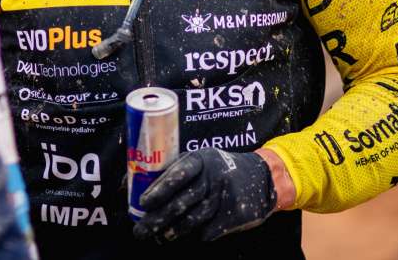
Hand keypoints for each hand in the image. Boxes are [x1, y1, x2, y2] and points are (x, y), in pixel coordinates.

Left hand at [133, 148, 275, 242]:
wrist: (262, 179)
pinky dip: (194, 235)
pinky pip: (208, 230)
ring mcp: (224, 198)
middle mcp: (213, 177)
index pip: (177, 174)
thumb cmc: (219, 168)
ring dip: (172, 230)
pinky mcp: (233, 216)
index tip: (142, 203)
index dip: (159, 189)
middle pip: (181, 201)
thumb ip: (176, 170)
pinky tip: (182, 238)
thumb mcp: (202, 161)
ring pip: (192, 219)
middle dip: (158, 219)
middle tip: (140, 230)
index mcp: (201, 159)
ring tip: (159, 236)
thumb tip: (135, 182)